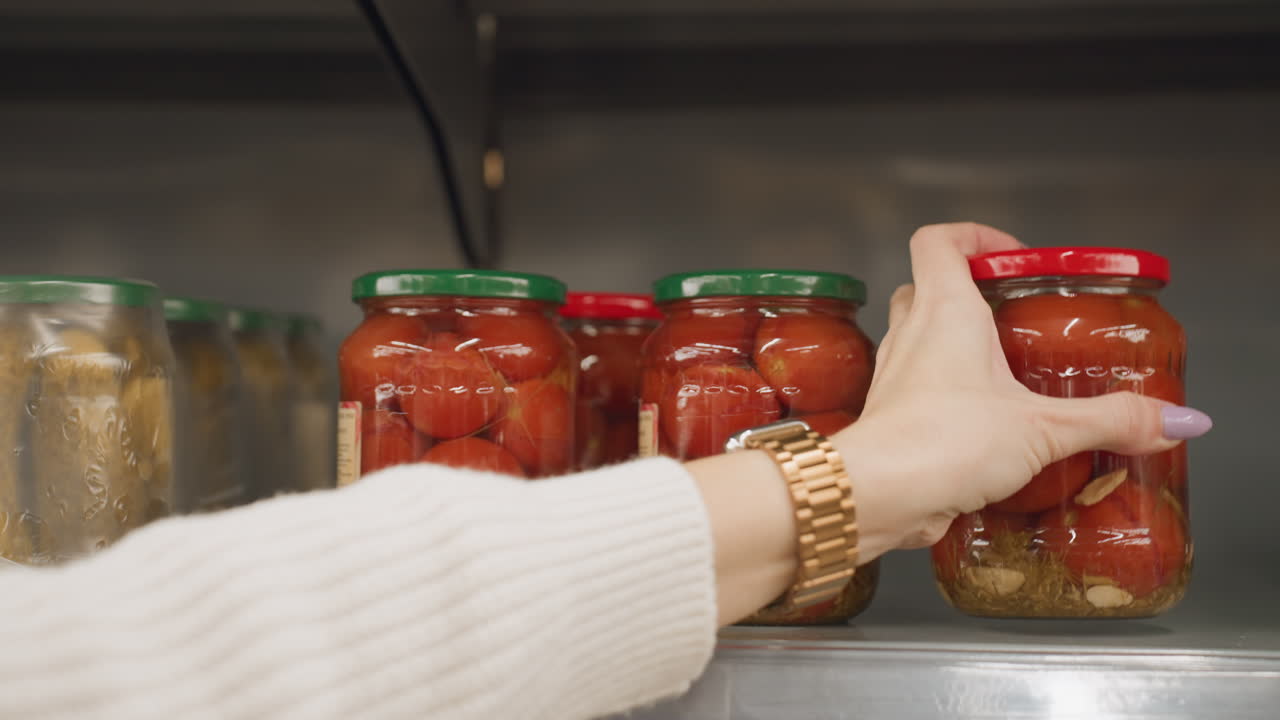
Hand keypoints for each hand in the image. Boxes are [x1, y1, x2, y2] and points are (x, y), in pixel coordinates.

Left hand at [833, 222, 1210, 559]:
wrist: (878, 495)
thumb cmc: (943, 442)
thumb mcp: (1044, 427)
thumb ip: (1111, 420)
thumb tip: (1174, 420)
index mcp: (944, 310)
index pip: (939, 240)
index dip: (974, 237)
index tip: (1015, 260)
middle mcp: (911, 334)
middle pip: (926, 286)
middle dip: (968, 292)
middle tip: (1015, 316)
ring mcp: (893, 375)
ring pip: (916, 337)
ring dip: (953, 344)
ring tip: (1004, 373)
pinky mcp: (890, 417)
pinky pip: (914, 388)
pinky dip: (943, 394)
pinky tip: (979, 425)